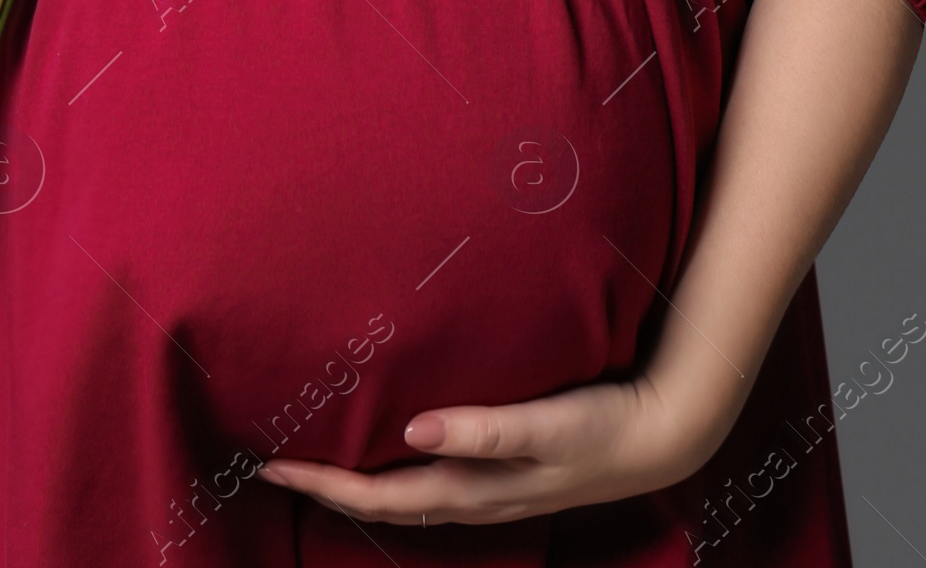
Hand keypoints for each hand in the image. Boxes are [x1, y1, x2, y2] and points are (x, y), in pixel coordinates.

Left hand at [257, 366, 737, 525]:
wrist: (657, 435)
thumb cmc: (599, 427)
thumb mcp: (545, 426)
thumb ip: (484, 429)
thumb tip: (416, 432)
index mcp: (469, 489)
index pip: (375, 495)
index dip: (320, 482)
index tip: (269, 462)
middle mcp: (468, 495)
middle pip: (377, 499)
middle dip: (323, 483)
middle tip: (270, 455)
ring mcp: (484, 487)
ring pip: (401, 491)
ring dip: (354, 477)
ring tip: (314, 448)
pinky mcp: (499, 469)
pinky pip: (427, 476)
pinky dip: (393, 464)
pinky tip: (387, 438)